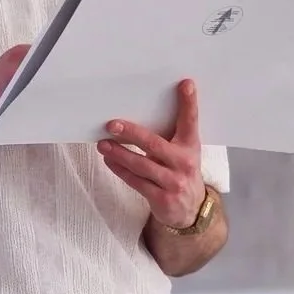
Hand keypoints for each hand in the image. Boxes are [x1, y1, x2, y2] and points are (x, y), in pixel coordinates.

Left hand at [98, 77, 206, 229]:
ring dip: (119, 154)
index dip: (188, 103)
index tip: (185, 84)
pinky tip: (109, 160)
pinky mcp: (162, 198)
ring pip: (141, 165)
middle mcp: (184, 163)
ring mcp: (173, 182)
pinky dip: (120, 170)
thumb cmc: (181, 172)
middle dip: (132, 133)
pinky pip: (136, 182)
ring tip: (103, 144)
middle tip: (112, 125)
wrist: (190, 210)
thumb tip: (139, 113)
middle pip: (154, 145)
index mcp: (191, 146)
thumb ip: (171, 135)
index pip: (191, 121)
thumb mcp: (184, 152)